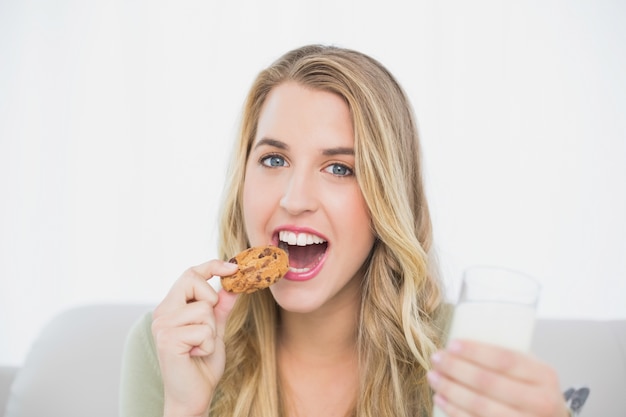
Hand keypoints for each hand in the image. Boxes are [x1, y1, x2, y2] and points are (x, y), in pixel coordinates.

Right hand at [151, 260, 238, 416]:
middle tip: (208, 326)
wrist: (193, 395)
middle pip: (192, 280)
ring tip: (199, 347)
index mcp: (171, 307)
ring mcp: (162, 326)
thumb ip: (221, 306)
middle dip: (210, 301)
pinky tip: (196, 355)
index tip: (234, 267)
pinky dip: (208, 345)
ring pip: (204, 309)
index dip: (212, 266)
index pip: (189, 274)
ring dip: (211, 331)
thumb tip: (233, 283)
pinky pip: (204, 330)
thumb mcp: (215, 328)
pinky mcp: (168, 340)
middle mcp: (162, 312)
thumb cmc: (202, 363)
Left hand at [427, 339, 568, 416]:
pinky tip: (440, 398)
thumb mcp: (530, 370)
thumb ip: (504, 358)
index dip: (475, 352)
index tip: (451, 345)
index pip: (505, 359)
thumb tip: (457, 346)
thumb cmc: (532, 389)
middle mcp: (541, 401)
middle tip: (436, 359)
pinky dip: (454, 411)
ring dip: (450, 390)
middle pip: (489, 382)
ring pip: (480, 406)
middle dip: (456, 369)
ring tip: (433, 377)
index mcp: (544, 375)